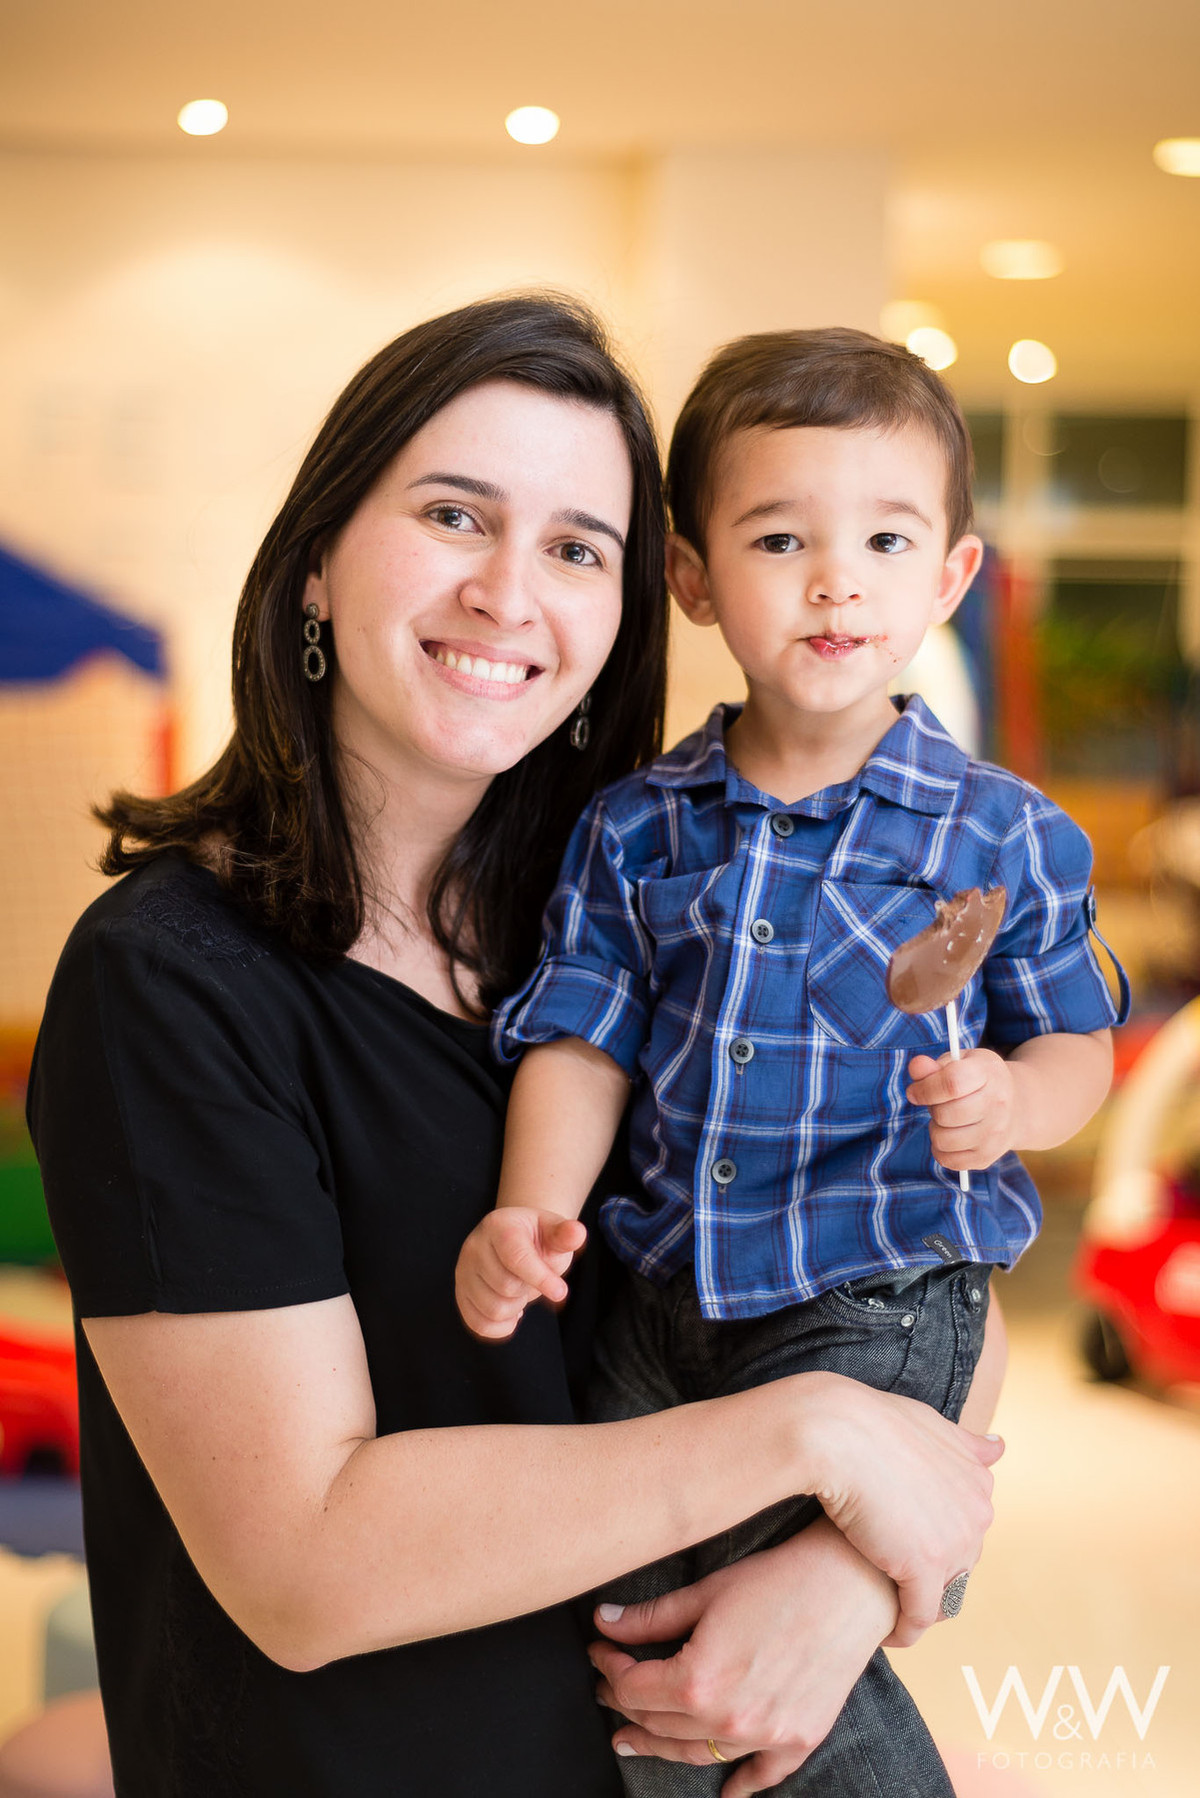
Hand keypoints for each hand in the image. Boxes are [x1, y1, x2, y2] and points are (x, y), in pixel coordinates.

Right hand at [454, 1208, 585, 1340]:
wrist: (517, 1243)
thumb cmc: (539, 1240)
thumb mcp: (554, 1233)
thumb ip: (565, 1235)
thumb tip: (577, 1232)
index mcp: (498, 1225)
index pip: (516, 1258)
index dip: (540, 1279)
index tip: (561, 1293)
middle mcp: (474, 1246)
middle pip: (505, 1287)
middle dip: (528, 1291)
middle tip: (532, 1281)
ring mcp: (463, 1271)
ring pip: (493, 1309)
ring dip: (516, 1308)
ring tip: (520, 1293)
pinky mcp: (460, 1294)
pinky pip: (479, 1325)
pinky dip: (501, 1327)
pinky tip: (512, 1313)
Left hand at [588, 1521, 897, 1796]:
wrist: (851, 1583)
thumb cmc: (777, 1578)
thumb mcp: (706, 1591)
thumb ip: (649, 1617)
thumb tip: (603, 1623)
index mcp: (698, 1680)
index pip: (631, 1688)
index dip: (607, 1667)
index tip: (598, 1650)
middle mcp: (728, 1719)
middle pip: (658, 1724)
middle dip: (625, 1703)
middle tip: (610, 1686)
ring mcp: (765, 1736)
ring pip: (697, 1753)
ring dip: (660, 1746)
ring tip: (634, 1738)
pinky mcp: (799, 1739)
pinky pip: (761, 1776)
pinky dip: (740, 1785)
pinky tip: (724, 1791)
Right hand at [798, 1371, 1001, 1643]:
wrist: (835, 1431)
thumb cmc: (870, 1421)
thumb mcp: (928, 1423)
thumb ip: (963, 1444)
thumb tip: (999, 1448)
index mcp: (978, 1479)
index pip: (965, 1529)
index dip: (935, 1539)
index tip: (905, 1544)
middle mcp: (977, 1513)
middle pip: (959, 1563)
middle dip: (930, 1574)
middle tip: (891, 1576)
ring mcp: (954, 1543)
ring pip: (942, 1594)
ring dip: (918, 1604)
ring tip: (887, 1605)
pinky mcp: (924, 1569)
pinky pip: (919, 1616)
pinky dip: (904, 1631)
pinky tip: (886, 1634)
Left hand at [906, 1047, 1017, 1170]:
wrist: (1017, 1107)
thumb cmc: (979, 1080)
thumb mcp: (961, 1062)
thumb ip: (934, 1066)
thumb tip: (916, 1066)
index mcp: (990, 1073)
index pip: (952, 1083)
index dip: (925, 1088)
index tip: (915, 1091)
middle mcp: (998, 1105)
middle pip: (945, 1114)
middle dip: (932, 1108)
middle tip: (940, 1103)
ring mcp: (995, 1135)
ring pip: (942, 1139)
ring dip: (936, 1129)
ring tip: (948, 1119)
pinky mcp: (987, 1157)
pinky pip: (947, 1160)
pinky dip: (940, 1149)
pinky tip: (951, 1135)